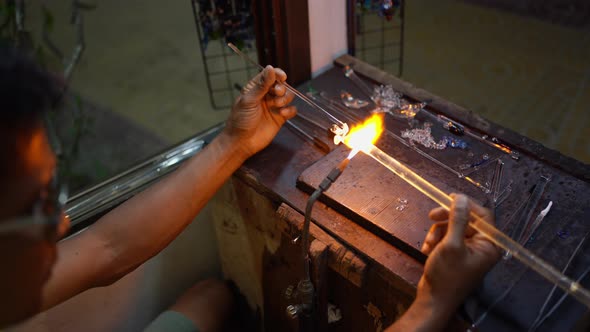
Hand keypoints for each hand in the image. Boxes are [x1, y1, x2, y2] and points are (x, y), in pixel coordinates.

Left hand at [223, 65, 295, 157]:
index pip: (269, 76)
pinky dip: (290, 110)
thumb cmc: (240, 120)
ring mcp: (274, 107)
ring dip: (285, 98)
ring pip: (288, 96)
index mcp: (255, 88)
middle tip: (277, 93)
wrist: (241, 142)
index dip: (277, 74)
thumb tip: (270, 68)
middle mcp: (266, 96)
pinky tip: (283, 114)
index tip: (282, 76)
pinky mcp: (280, 118)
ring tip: (278, 105)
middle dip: (281, 88)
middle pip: (281, 85)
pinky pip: (291, 110)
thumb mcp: (249, 100)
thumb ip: (261, 85)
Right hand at [418, 194, 500, 317]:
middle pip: (466, 220)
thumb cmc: (446, 275)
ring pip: (452, 228)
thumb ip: (458, 219)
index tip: (448, 198)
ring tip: (430, 243)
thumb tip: (461, 198)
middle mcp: (481, 247)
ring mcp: (468, 251)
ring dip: (438, 232)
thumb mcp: (451, 244)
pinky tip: (428, 250)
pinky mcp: (456, 254)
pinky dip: (436, 241)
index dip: (466, 205)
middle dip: (447, 219)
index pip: (483, 216)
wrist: (433, 300)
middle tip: (431, 215)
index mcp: (489, 245)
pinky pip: (446, 238)